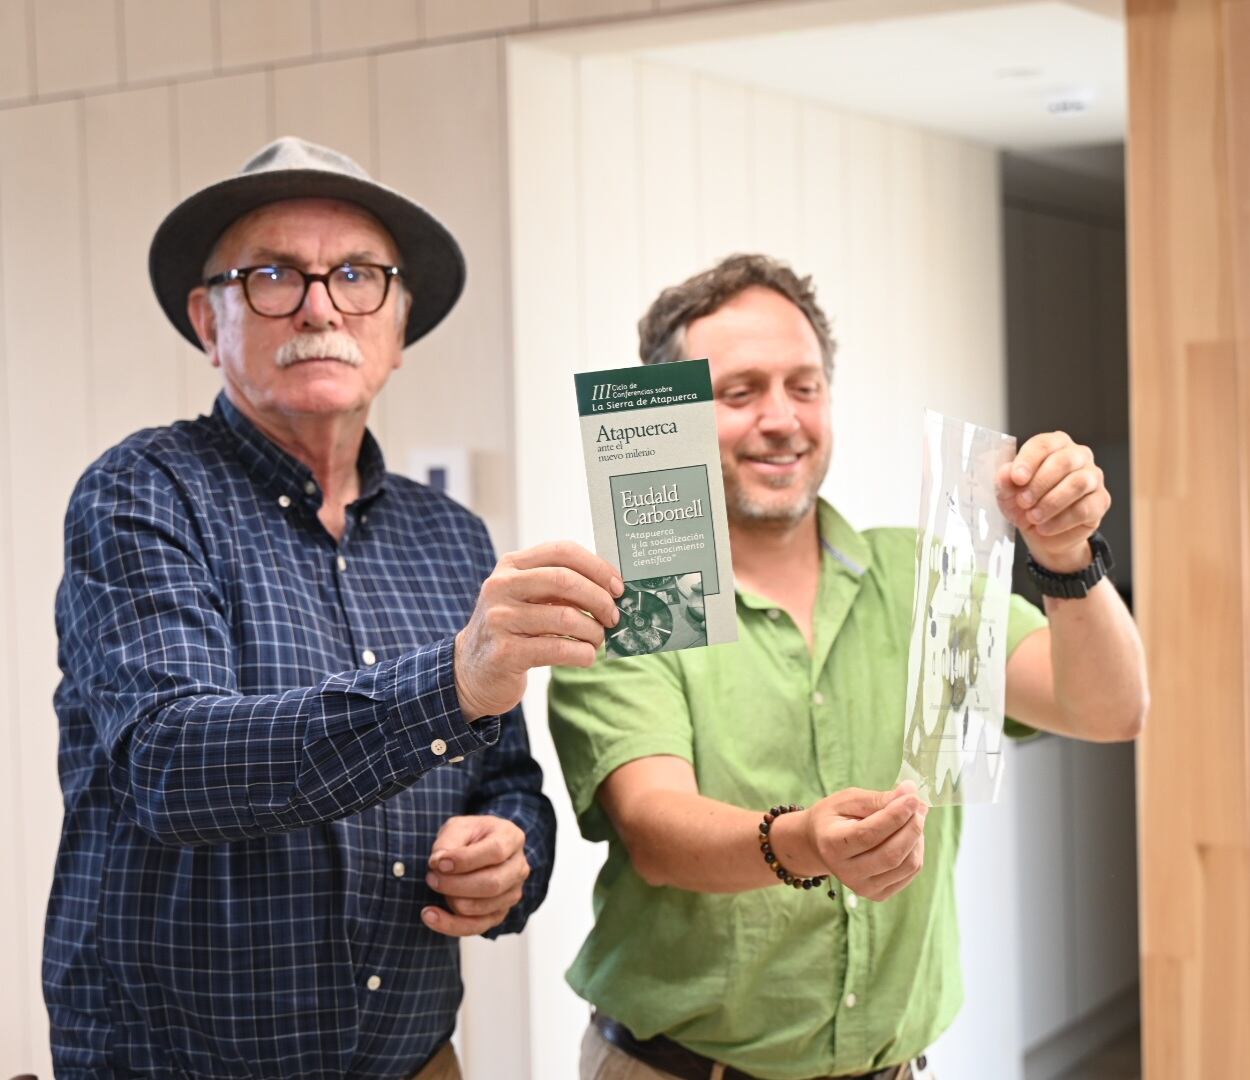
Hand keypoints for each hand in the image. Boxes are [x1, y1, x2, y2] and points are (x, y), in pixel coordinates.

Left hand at [421, 815, 530, 936]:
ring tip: (434, 885)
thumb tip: (438, 864)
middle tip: (431, 878)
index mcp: (512, 838)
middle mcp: (518, 868)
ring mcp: (512, 893)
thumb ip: (448, 841)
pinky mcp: (500, 914)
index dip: (465, 860)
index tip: (437, 863)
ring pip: (483, 907)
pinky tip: (430, 915)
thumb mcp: (458, 827)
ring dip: (452, 901)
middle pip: (493, 884)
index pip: (495, 852)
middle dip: (456, 885)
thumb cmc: (470, 837)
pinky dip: (450, 924)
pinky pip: (476, 927)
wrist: (477, 850)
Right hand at [455, 541, 622, 719]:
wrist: (471, 672)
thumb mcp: (528, 598)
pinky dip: (582, 653)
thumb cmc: (512, 631)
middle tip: (613, 616)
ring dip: (593, 631)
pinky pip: (557, 649)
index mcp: (511, 566)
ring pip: (565, 617)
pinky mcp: (504, 653)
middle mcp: (501, 587)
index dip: (597, 567)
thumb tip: (612, 587)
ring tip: (597, 640)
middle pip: (565, 580)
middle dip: (599, 599)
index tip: (618, 586)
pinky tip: (586, 656)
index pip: (562, 551)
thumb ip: (560, 587)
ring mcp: (500, 619)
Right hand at [803, 783, 928, 900]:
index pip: (869, 834)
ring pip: (906, 865)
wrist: (821, 844)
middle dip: (912, 827)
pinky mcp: (879, 894)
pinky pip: (910, 872)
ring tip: (914, 818)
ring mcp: (863, 887)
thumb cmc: (834, 817)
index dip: (895, 816)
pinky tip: (908, 835)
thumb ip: (878, 799)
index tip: (912, 797)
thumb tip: (909, 793)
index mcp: (833, 845)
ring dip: (917, 838)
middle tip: (918, 805)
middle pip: (891, 854)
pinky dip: (917, 850)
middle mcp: (847, 872)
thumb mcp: (848, 800)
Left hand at [996, 432, 1110, 573]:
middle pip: (1064, 461)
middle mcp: (1078, 456)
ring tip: (1033, 517)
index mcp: (1054, 445)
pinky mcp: (1101, 501)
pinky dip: (1061, 520)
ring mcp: (1093, 477)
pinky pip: (1085, 508)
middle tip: (1023, 502)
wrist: (1040, 531)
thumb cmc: (1025, 503)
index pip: (1044, 444)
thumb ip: (1005, 481)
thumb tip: (1006, 473)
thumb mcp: (1008, 492)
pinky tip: (1044, 527)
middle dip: (1040, 483)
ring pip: (1078, 483)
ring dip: (1051, 502)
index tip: (1016, 479)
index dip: (1028, 461)